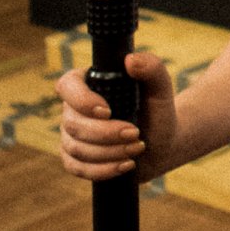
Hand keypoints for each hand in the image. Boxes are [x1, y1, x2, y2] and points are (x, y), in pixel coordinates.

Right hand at [56, 51, 176, 182]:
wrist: (162, 142)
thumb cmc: (158, 110)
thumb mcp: (161, 88)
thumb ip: (152, 68)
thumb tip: (131, 60)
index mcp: (89, 83)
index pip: (67, 85)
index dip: (81, 100)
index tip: (108, 110)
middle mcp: (74, 109)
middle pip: (72, 123)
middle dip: (105, 133)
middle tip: (135, 133)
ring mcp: (71, 135)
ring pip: (75, 148)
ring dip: (108, 152)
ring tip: (137, 149)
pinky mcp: (75, 159)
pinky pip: (77, 168)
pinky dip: (102, 169)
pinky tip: (125, 165)